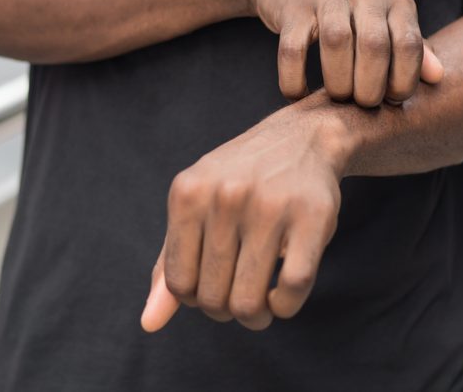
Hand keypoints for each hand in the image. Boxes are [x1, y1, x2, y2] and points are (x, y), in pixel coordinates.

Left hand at [141, 105, 353, 331]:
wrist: (302, 139)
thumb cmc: (241, 180)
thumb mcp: (196, 207)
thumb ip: (170, 262)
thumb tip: (149, 324)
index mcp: (188, 193)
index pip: (178, 283)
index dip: (195, 300)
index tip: (212, 289)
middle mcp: (225, 196)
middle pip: (213, 297)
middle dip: (225, 311)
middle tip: (240, 299)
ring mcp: (270, 206)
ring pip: (248, 301)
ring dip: (255, 317)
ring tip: (261, 306)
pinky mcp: (313, 217)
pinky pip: (292, 288)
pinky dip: (285, 306)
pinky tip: (282, 295)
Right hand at [248, 0, 443, 105]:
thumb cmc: (349, 9)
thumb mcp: (386, 21)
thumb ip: (412, 47)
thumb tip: (438, 77)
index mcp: (394, 2)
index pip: (409, 44)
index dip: (403, 81)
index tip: (391, 102)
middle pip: (374, 45)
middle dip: (370, 87)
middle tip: (362, 105)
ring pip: (336, 42)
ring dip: (338, 82)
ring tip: (336, 99)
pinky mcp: (292, 9)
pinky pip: (293, 50)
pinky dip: (294, 79)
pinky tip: (297, 95)